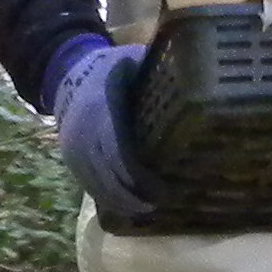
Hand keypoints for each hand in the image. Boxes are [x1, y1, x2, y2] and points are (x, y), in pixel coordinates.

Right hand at [46, 38, 158, 222]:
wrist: (70, 73)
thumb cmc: (113, 68)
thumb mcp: (134, 61)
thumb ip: (160, 74)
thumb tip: (201, 82)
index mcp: (102, 109)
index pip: (120, 153)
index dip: (141, 176)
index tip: (163, 189)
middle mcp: (84, 133)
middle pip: (108, 175)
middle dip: (134, 195)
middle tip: (163, 204)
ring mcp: (74, 149)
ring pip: (97, 185)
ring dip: (121, 202)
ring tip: (148, 210)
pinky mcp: (71, 159)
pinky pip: (88, 185)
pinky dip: (108, 199)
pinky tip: (128, 206)